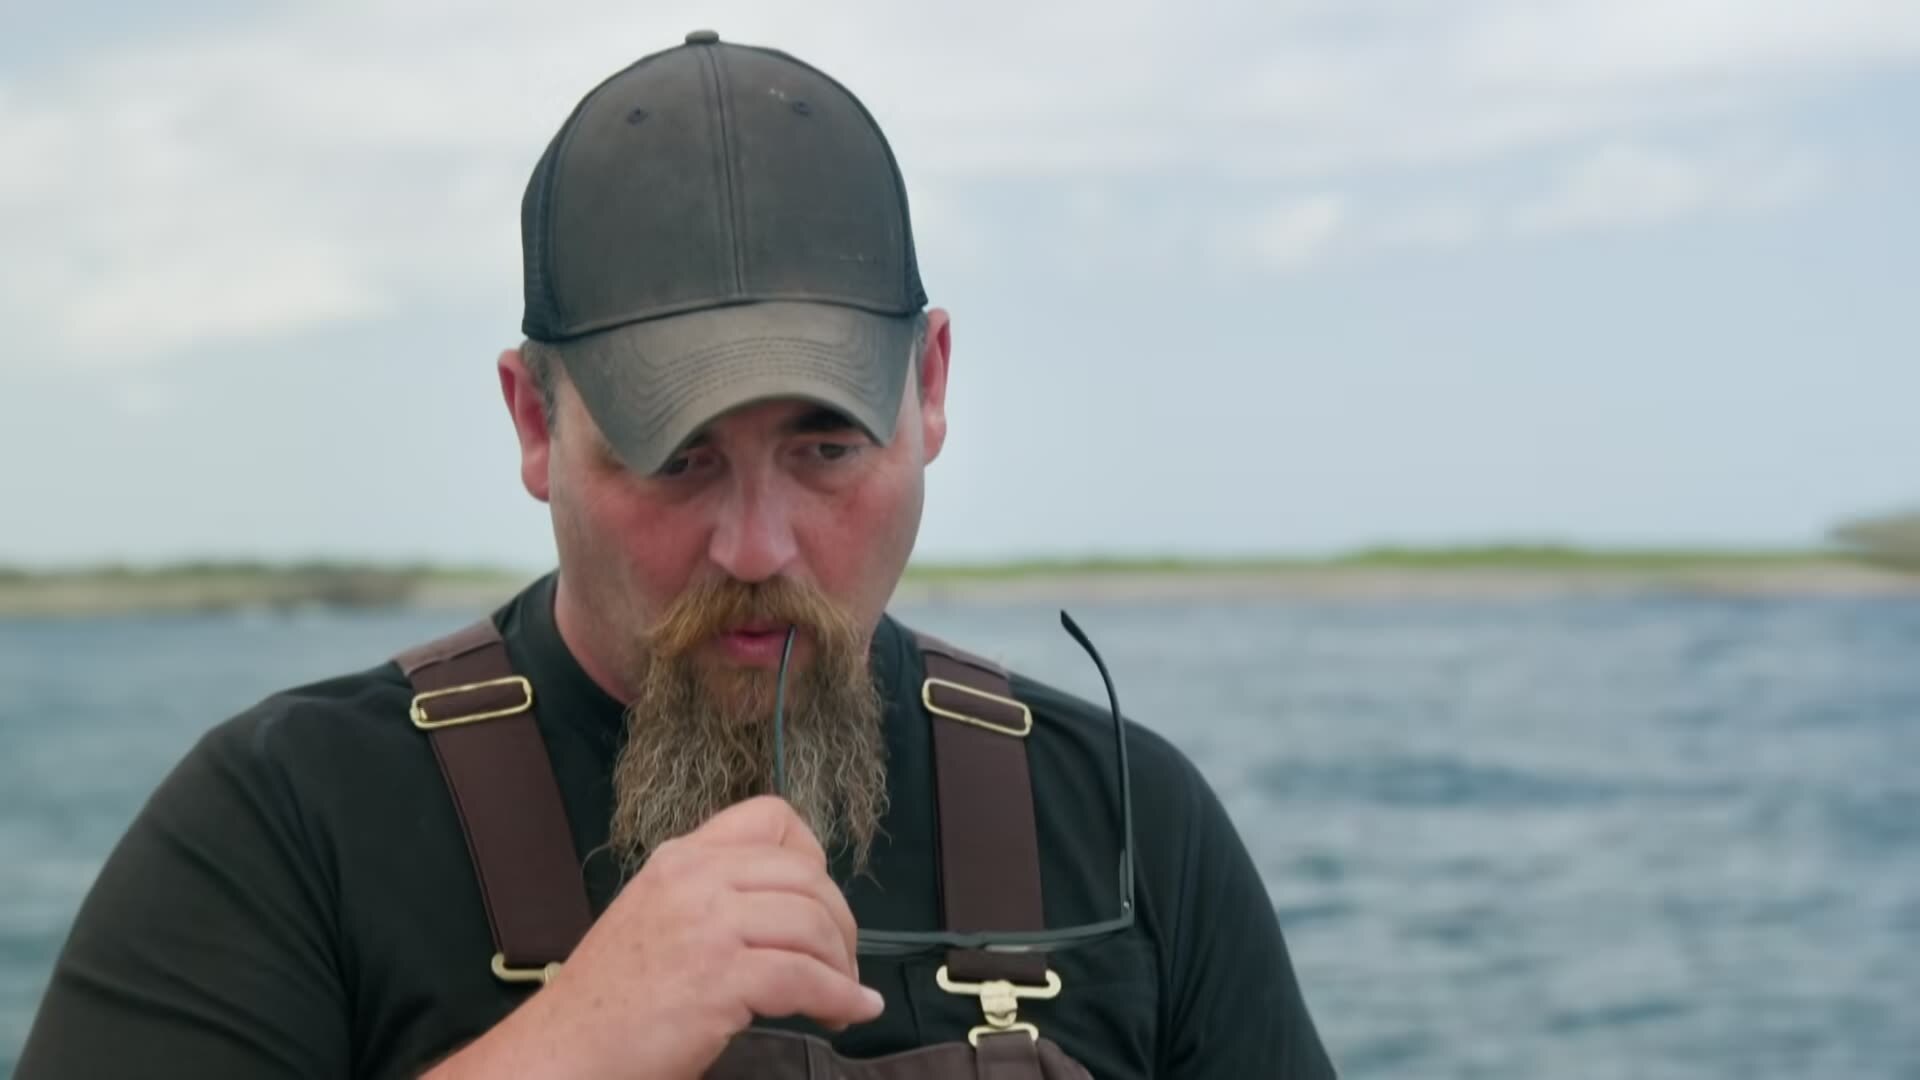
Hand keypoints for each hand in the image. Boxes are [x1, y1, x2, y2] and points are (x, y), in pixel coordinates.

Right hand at [424, 796, 881, 1079]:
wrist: (562, 1052)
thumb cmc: (610, 1000)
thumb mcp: (656, 917)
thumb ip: (711, 898)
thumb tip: (785, 910)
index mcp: (682, 858)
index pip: (772, 817)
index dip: (813, 857)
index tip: (820, 902)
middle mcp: (696, 878)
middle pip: (807, 875)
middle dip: (840, 921)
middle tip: (842, 962)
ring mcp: (708, 926)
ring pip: (814, 924)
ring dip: (843, 965)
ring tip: (844, 994)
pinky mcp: (720, 978)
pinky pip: (807, 979)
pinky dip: (840, 999)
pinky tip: (850, 1014)